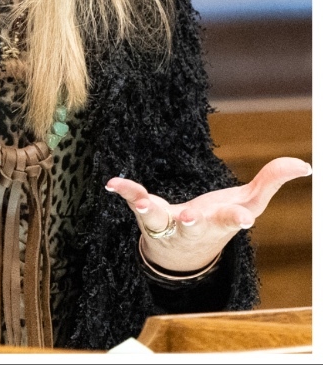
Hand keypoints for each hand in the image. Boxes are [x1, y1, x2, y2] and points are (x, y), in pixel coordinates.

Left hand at [107, 156, 310, 273]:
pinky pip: (134, 202)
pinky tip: (113, 183)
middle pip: (194, 225)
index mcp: (221, 222)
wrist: (183, 252)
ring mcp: (168, 222)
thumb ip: (272, 180)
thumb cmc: (220, 220)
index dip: (238, 218)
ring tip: (145, 202)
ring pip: (160, 218)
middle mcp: (194, 226)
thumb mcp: (249, 202)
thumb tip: (304, 164)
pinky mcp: (147, 214)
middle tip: (192, 217)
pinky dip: (126, 192)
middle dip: (194, 222)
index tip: (245, 219)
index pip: (232, 220)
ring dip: (152, 211)